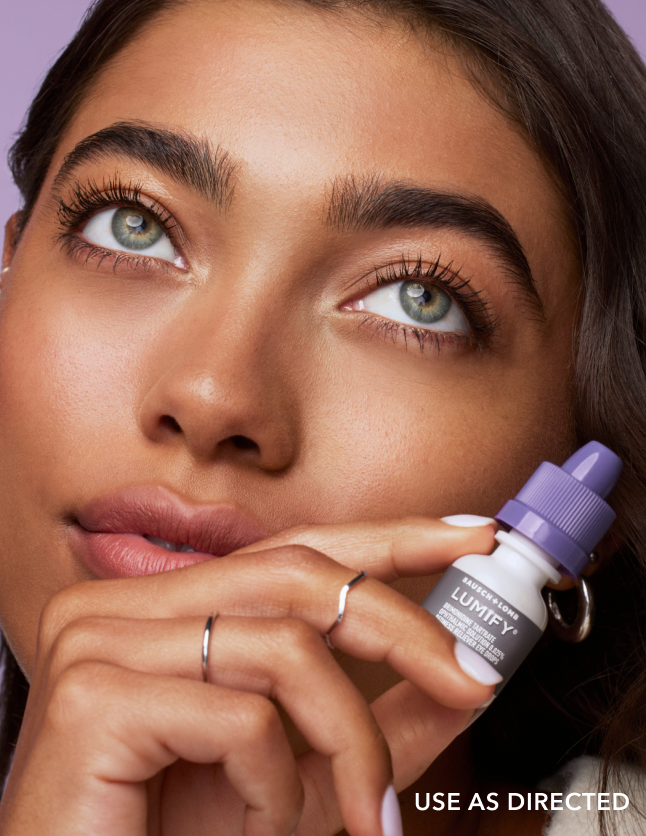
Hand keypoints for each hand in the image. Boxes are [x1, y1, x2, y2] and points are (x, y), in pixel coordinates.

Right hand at [0, 518, 495, 835]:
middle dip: (404, 626)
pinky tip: (258, 829)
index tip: (469, 538)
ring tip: (366, 814)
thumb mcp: (293, 773)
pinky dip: (277, 788)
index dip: (389, 536)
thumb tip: (459, 679)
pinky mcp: (93, 697)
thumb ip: (371, 720)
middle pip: (298, 576)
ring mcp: (101, 640)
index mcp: (167, 605)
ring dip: (351, 742)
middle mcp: (125, 602)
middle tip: (473, 678)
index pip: (293, 547)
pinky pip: (239, 718)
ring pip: (284, 650)